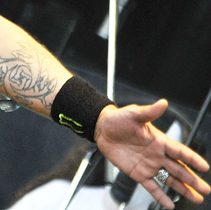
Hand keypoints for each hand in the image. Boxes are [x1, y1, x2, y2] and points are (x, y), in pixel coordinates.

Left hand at [95, 99, 209, 208]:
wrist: (101, 129)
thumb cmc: (118, 119)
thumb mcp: (134, 114)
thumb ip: (149, 112)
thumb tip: (163, 103)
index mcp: (159, 141)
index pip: (180, 151)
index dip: (192, 159)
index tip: (205, 167)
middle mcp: (157, 155)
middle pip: (179, 169)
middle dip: (192, 179)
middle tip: (205, 189)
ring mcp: (149, 165)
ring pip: (170, 180)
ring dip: (183, 189)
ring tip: (197, 198)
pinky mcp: (138, 173)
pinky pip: (152, 187)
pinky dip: (161, 196)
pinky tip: (170, 205)